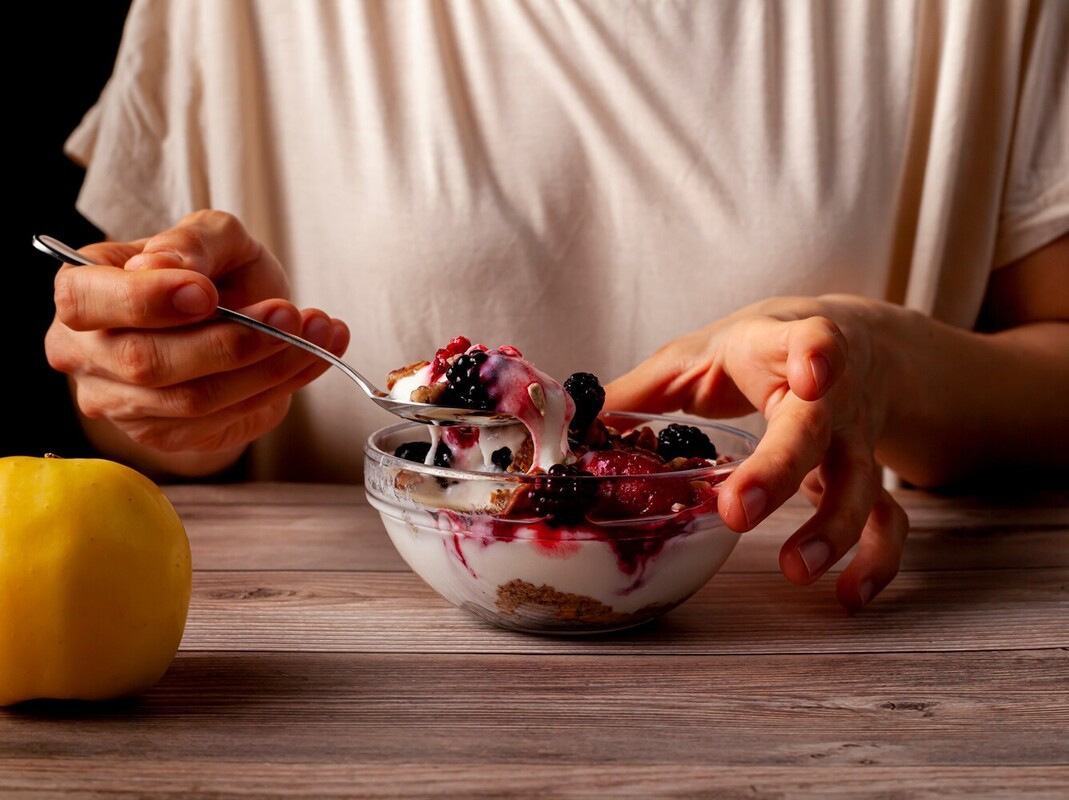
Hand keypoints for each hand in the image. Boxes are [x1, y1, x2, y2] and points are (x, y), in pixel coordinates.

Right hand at [44, 210, 350, 477]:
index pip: (87, 300)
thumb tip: (163, 265)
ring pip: (194, 398)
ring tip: (320, 332)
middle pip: (145, 360)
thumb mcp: (216, 239)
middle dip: (229, 340)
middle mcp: (87, 352)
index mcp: (83, 290)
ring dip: (270, 365)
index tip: (208, 293)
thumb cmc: (217, 276)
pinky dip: (279, 386)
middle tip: (290, 314)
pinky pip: (223, 419)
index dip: (146, 299)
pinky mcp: (164, 436)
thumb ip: (193, 242)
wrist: (242, 321)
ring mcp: (122, 403)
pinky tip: (313, 357)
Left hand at [605, 294, 908, 611]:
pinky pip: (888, 521)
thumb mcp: (698, 354)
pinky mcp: (870, 475)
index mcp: (780, 349)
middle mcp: (829, 395)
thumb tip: (570, 431)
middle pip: (817, 429)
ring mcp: (856, 437)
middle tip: (739, 510)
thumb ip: (640, 393)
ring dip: (834, 528)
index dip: (815, 354)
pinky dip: (875, 561)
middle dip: (781, 469)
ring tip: (798, 570)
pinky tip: (850, 598)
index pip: (808, 340)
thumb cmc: (758, 349)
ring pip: (862, 482)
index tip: (812, 373)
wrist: (854, 343)